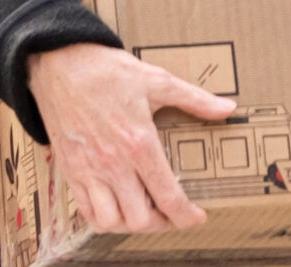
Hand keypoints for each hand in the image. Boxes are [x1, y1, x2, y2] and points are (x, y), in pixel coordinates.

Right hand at [30, 42, 236, 234]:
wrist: (62, 65)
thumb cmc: (109, 72)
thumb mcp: (158, 81)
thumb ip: (195, 100)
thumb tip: (228, 109)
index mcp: (139, 143)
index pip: (167, 196)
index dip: (186, 215)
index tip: (197, 217)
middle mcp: (113, 164)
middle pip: (139, 218)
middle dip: (162, 223)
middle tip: (173, 213)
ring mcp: (88, 170)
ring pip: (111, 221)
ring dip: (130, 224)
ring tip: (145, 212)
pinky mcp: (70, 171)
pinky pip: (85, 210)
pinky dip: (103, 217)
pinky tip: (117, 206)